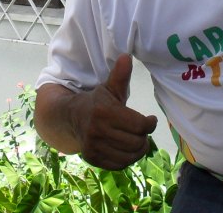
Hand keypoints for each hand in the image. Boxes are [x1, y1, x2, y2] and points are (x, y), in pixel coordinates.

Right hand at [69, 54, 158, 168]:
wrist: (71, 117)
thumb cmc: (96, 101)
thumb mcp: (108, 87)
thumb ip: (120, 75)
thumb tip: (127, 56)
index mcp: (104, 112)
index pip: (139, 125)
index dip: (150, 124)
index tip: (151, 120)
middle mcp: (98, 131)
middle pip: (136, 142)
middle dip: (144, 137)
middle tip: (143, 131)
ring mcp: (94, 147)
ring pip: (130, 156)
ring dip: (138, 149)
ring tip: (137, 140)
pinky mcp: (93, 159)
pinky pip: (119, 165)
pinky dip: (127, 159)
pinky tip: (127, 149)